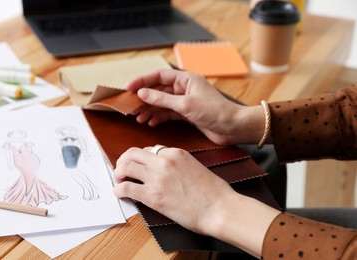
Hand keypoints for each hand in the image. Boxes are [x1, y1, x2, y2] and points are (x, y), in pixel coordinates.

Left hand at [113, 145, 279, 256]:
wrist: (219, 208)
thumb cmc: (212, 191)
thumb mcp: (194, 166)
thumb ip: (177, 164)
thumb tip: (162, 169)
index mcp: (176, 153)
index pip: (149, 149)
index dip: (141, 158)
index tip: (138, 166)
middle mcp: (164, 161)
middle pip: (133, 153)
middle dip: (123, 161)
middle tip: (122, 170)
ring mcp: (157, 178)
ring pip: (126, 167)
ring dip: (118, 173)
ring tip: (119, 180)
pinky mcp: (153, 196)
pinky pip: (126, 188)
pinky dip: (119, 190)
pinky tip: (120, 193)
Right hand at [126, 69, 263, 144]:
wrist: (232, 128)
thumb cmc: (214, 111)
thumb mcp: (184, 104)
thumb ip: (162, 99)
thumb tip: (142, 93)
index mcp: (186, 79)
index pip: (159, 76)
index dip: (142, 81)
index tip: (128, 88)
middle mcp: (185, 88)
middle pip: (159, 90)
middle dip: (145, 99)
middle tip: (131, 107)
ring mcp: (186, 101)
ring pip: (163, 103)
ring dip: (151, 110)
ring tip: (139, 118)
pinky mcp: (188, 113)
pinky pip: (169, 113)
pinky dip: (160, 117)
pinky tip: (151, 122)